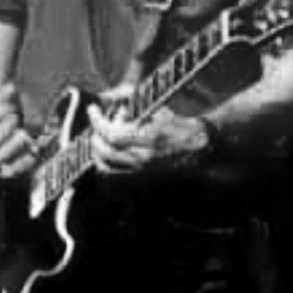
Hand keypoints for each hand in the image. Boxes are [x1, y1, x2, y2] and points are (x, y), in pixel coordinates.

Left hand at [87, 85, 211, 175]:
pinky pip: (115, 180)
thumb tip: (115, 111)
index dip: (97, 121)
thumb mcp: (159, 112)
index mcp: (150, 140)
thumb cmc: (180, 126)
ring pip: (107, 168)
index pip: (112, 133)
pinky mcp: (143, 182)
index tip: (92, 109)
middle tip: (95, 125)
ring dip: (97, 152)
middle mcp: (145, 160)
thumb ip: (136, 112)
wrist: (200, 149)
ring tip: (98, 140)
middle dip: (95, 136)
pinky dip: (105, 168)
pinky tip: (106, 156)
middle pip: (106, 152)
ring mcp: (144, 174)